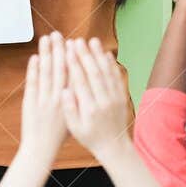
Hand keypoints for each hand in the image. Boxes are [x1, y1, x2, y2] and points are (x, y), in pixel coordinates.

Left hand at [18, 33, 68, 162]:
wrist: (42, 148)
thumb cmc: (60, 133)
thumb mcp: (75, 115)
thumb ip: (78, 97)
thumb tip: (84, 79)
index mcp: (71, 100)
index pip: (73, 74)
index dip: (73, 58)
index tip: (73, 43)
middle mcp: (59, 98)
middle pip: (59, 69)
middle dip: (59, 50)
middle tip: (58, 34)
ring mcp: (44, 100)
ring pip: (46, 73)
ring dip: (46, 54)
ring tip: (46, 39)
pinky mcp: (30, 103)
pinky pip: (32, 83)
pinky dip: (33, 70)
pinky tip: (35, 57)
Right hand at [62, 38, 131, 159]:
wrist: (113, 145)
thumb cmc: (90, 137)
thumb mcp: (75, 128)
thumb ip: (69, 109)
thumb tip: (64, 90)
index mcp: (90, 109)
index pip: (81, 82)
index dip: (74, 64)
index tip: (67, 51)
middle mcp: (104, 101)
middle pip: (94, 73)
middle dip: (85, 55)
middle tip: (77, 41)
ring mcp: (115, 98)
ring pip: (107, 72)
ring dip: (99, 55)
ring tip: (92, 41)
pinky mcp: (121, 96)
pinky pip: (117, 77)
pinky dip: (112, 64)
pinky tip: (106, 54)